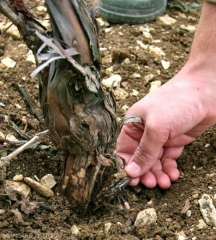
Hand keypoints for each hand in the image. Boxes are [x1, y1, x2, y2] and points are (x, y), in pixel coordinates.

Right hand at [117, 65, 215, 188]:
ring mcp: (160, 137)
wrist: (206, 91)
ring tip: (165, 182)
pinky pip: (168, 159)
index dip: (126, 166)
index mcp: (133, 125)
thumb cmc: (176, 102)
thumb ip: (144, 152)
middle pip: (140, 159)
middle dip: (145, 173)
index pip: (124, 149)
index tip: (131, 181)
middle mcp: (144, 132)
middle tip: (151, 183)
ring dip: (158, 173)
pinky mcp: (174, 141)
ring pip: (154, 161)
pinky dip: (170, 168)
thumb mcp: (156, 128)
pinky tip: (174, 175)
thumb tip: (130, 172)